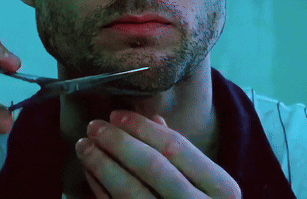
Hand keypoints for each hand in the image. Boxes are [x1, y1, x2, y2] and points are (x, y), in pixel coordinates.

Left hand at [76, 110, 240, 198]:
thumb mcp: (208, 184)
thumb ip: (184, 155)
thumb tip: (153, 119)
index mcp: (222, 189)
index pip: (176, 148)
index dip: (142, 128)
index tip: (115, 114)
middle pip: (152, 167)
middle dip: (118, 142)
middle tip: (93, 126)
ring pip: (129, 192)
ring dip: (102, 165)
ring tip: (84, 146)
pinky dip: (100, 189)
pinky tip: (90, 172)